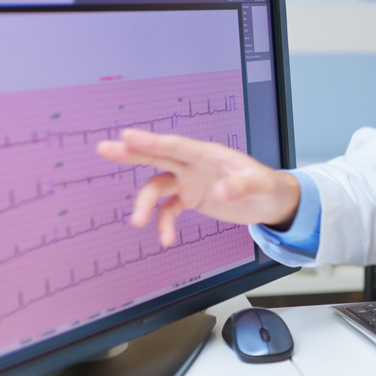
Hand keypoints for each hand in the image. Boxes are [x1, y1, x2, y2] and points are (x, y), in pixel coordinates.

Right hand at [96, 128, 300, 245]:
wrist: (271, 202)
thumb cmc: (267, 187)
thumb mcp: (260, 186)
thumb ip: (240, 187)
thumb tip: (220, 192)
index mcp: (208, 154)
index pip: (176, 146)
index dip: (152, 141)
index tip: (127, 136)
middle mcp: (194, 165)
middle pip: (158, 157)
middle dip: (132, 154)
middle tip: (104, 149)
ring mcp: (190, 181)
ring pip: (158, 186)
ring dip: (145, 204)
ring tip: (136, 222)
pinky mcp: (190, 198)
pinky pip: (169, 210)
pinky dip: (164, 224)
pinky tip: (165, 240)